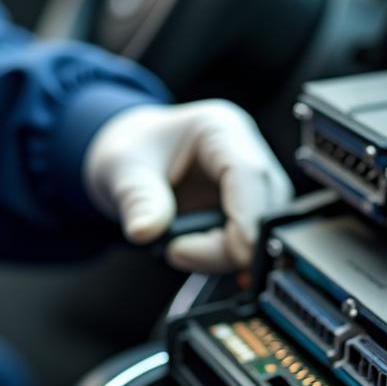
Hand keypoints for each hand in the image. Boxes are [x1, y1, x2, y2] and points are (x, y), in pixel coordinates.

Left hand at [84, 100, 294, 272]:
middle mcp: (245, 153)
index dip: (248, 217)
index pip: (250, 174)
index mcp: (220, 130)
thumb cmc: (131, 149)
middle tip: (179, 253)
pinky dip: (220, 255)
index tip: (236, 254)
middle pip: (264, 208)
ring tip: (176, 250)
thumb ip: (137, 199)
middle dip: (231, 245)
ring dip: (224, 253)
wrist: (129, 156)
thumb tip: (146, 231)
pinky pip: (247, 241)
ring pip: (261, 230)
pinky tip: (190, 252)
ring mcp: (249, 184)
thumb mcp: (122, 169)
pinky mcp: (244, 210)